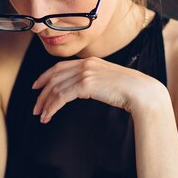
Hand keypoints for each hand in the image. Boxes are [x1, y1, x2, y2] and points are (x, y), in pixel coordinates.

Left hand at [32, 56, 152, 122]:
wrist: (140, 91)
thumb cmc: (129, 90)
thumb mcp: (108, 80)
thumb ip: (94, 81)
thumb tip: (83, 89)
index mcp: (90, 61)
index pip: (60, 67)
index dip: (45, 76)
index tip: (37, 86)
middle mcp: (85, 64)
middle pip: (54, 77)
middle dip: (42, 93)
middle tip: (36, 107)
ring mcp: (85, 73)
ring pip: (56, 88)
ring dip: (45, 103)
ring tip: (41, 115)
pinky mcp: (86, 84)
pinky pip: (61, 96)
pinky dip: (52, 107)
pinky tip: (49, 116)